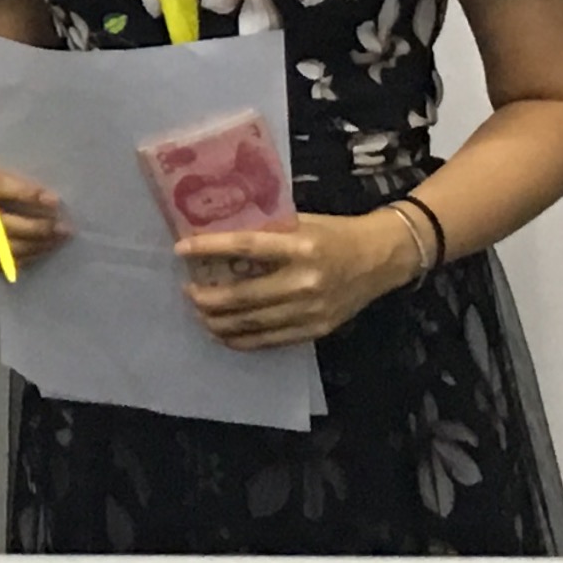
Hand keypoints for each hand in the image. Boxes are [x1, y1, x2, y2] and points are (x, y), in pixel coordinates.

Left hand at [178, 212, 412, 348]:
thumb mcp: (300, 222)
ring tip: (200, 313)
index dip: (210, 249)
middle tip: (188, 291)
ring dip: (220, 322)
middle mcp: (305, 281)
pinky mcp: (317, 329)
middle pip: (245, 295)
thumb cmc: (334, 234)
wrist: (381, 259)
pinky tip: (225, 334)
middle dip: (209, 297)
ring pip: (254, 323)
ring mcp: (312, 310)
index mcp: (300, 247)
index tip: (181, 250)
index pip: (246, 247)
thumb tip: (217, 232)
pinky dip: (244, 340)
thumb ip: (265, 231)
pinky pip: (272, 340)